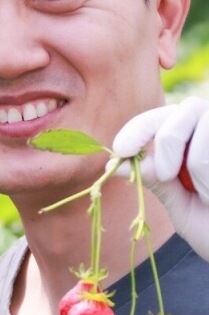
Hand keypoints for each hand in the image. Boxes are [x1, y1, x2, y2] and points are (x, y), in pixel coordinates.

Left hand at [112, 97, 208, 260]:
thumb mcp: (181, 206)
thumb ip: (155, 180)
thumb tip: (115, 163)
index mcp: (195, 142)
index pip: (162, 117)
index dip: (139, 127)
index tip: (121, 150)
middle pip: (187, 108)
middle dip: (168, 139)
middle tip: (166, 175)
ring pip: (206, 123)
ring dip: (198, 162)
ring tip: (206, 192)